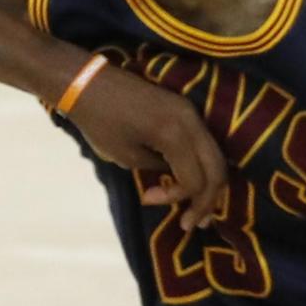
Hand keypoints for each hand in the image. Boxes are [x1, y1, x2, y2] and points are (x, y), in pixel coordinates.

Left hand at [65, 62, 227, 219]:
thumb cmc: (100, 122)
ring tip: (195, 210)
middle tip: (192, 223)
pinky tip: (188, 182)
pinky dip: (200, 166)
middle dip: (207, 200)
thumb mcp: (126, 156)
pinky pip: (203, 143)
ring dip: (208, 184)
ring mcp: (190, 112)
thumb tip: (174, 179)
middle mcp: (191, 121)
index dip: (178, 198)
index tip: (148, 200)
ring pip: (214, 156)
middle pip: (216, 169)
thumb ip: (157, 170)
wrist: (89, 82)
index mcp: (175, 134)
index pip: (195, 179)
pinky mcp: (184, 109)